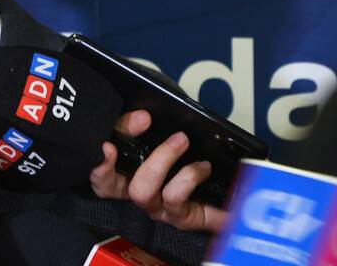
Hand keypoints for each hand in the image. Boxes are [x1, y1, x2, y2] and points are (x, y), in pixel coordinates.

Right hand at [89, 109, 226, 231]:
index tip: (109, 147)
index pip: (103, 180)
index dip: (103, 168)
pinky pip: (204, 217)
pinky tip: (234, 207)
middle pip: (141, 191)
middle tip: (180, 139)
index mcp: (121, 180)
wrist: (185, 181)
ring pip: (171, 199)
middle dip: (161, 162)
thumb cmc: (150, 153)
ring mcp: (165, 209)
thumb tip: (141, 118)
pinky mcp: (189, 217)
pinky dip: (220, 213)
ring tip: (204, 164)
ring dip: (189, 177)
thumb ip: (127, 126)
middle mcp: (143, 198)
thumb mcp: (130, 134)